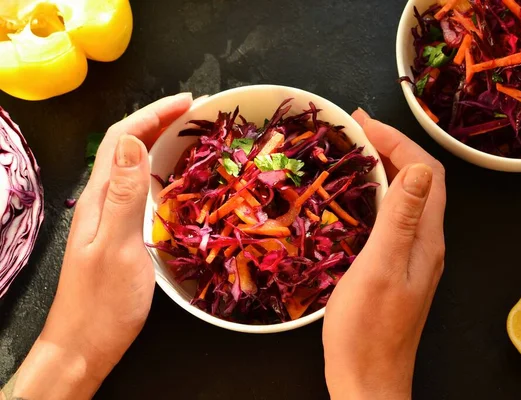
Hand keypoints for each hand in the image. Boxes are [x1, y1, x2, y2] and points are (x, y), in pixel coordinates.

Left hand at [6, 93, 192, 399]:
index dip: (154, 113)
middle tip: (196, 113)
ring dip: (160, 142)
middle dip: (159, 120)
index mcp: (99, 198)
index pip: (123, 138)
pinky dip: (160, 171)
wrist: (83, 345)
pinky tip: (177, 179)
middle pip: (127, 146)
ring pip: (133, 165)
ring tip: (191, 135)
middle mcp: (102, 201)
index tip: (188, 103)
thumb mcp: (118, 247)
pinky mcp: (120, 232)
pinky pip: (140, 189)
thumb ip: (124, 195)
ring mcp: (109, 217)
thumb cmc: (102, 304)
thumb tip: (131, 141)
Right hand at [323, 109, 446, 399]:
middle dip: (391, 148)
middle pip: (419, 182)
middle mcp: (426, 243)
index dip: (399, 142)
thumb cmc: (367, 329)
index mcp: (426, 239)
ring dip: (384, 169)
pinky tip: (356, 195)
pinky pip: (392, 218)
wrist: (367, 378)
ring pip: (405, 198)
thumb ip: (400, 218)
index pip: (426, 173)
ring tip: (355, 152)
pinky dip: (376, 194)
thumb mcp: (381, 268)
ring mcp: (412, 256)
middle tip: (357, 130)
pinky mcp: (396, 268)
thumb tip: (418, 168)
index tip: (365, 124)